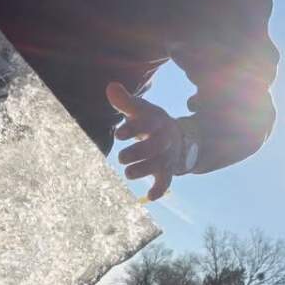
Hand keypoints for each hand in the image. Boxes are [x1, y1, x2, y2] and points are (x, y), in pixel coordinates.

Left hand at [107, 82, 187, 201]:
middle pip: (154, 147)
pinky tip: (149, 197)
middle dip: (138, 153)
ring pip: (158, 165)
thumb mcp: (139, 110)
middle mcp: (164, 139)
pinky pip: (166, 181)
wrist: (174, 135)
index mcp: (156, 121)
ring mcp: (166, 156)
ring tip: (128, 173)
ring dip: (144, 170)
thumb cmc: (149, 122)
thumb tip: (110, 87)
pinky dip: (159, 189)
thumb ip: (124, 101)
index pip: (146, 124)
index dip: (133, 129)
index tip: (118, 135)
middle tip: (121, 158)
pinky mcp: (166, 170)